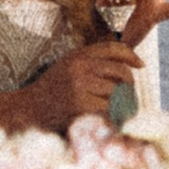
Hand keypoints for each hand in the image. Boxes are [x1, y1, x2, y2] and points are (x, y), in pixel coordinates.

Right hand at [1, 38, 142, 132]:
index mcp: (77, 56)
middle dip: (129, 84)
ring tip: (116, 110)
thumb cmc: (51, 91)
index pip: (112, 48)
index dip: (130, 55)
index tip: (141, 65)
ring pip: (116, 92)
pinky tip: (106, 119)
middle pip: (120, 71)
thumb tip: (127, 65)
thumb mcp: (68, 67)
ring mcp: (80, 86)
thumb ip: (91, 63)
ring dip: (121, 103)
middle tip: (130, 94)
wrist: (28, 110)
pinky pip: (108, 110)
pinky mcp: (81, 106)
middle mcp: (79, 67)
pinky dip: (111, 116)